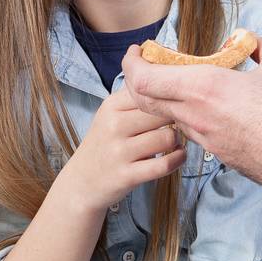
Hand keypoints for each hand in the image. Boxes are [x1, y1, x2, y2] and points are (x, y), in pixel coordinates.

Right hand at [58, 86, 185, 217]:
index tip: (177, 103)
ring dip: (178, 141)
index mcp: (112, 106)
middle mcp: (114, 126)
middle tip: (181, 124)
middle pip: (163, 113)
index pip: (150, 91)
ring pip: (167, 137)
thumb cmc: (104, 145)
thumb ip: (135, 98)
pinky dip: (178, 159)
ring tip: (175, 142)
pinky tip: (178, 156)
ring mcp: (119, 152)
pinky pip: (164, 164)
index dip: (170, 97)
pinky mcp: (127, 175)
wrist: (81, 183)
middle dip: (177, 118)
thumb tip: (168, 77)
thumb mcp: (110, 115)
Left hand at [120, 36, 261, 195]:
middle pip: (146, 101)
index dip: (132, 64)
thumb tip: (252, 40)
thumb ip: (260, 45)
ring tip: (178, 83)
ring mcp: (206, 140)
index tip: (138, 51)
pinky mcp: (220, 156)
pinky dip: (187, 116)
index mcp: (204, 88)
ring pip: (169, 118)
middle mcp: (197, 116)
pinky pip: (192, 133)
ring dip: (165, 100)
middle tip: (146, 65)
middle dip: (138, 80)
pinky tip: (206, 107)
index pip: (145, 80)